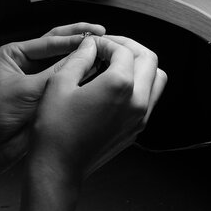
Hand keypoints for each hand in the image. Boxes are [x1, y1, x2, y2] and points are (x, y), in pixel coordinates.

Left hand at [0, 23, 106, 152]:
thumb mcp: (29, 88)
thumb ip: (57, 71)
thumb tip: (84, 54)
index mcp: (14, 53)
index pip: (48, 40)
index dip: (72, 39)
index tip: (93, 37)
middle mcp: (26, 61)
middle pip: (57, 45)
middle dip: (78, 39)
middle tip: (101, 32)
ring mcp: (37, 76)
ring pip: (63, 61)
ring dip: (81, 56)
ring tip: (103, 49)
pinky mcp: (46, 92)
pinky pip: (65, 79)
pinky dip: (79, 73)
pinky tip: (96, 68)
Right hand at [30, 34, 166, 185]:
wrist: (59, 167)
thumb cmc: (54, 128)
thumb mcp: (60, 84)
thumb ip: (80, 58)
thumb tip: (91, 45)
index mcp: (119, 85)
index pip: (123, 50)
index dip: (106, 42)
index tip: (91, 44)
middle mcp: (138, 101)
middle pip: (149, 59)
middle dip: (129, 47)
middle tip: (108, 46)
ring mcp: (140, 117)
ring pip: (157, 78)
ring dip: (140, 65)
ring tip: (116, 63)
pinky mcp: (136, 129)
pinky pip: (150, 98)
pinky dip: (140, 84)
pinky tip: (116, 85)